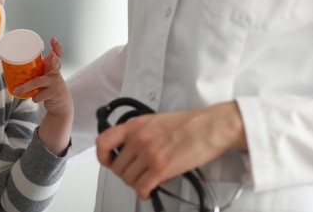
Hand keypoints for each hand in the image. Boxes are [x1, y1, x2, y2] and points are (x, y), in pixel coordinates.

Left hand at [14, 38, 73, 155]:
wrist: (61, 104)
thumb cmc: (48, 87)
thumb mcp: (44, 76)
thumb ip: (35, 71)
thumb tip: (10, 66)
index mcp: (53, 66)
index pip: (58, 54)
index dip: (57, 46)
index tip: (53, 39)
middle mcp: (56, 73)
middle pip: (56, 64)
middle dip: (54, 59)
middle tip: (51, 56)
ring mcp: (56, 83)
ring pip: (39, 81)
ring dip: (26, 86)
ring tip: (17, 90)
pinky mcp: (55, 94)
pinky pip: (38, 95)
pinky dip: (34, 97)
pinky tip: (35, 98)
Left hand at [95, 101, 246, 198]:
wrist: (211, 127)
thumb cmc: (189, 123)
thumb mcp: (156, 120)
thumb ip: (139, 132)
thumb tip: (130, 147)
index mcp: (136, 125)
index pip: (103, 141)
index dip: (102, 155)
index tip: (108, 161)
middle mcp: (138, 139)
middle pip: (117, 167)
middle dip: (124, 174)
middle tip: (135, 174)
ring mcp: (148, 154)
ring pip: (128, 179)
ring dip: (135, 183)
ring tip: (145, 181)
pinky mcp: (161, 168)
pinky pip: (141, 188)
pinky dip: (144, 193)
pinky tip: (149, 190)